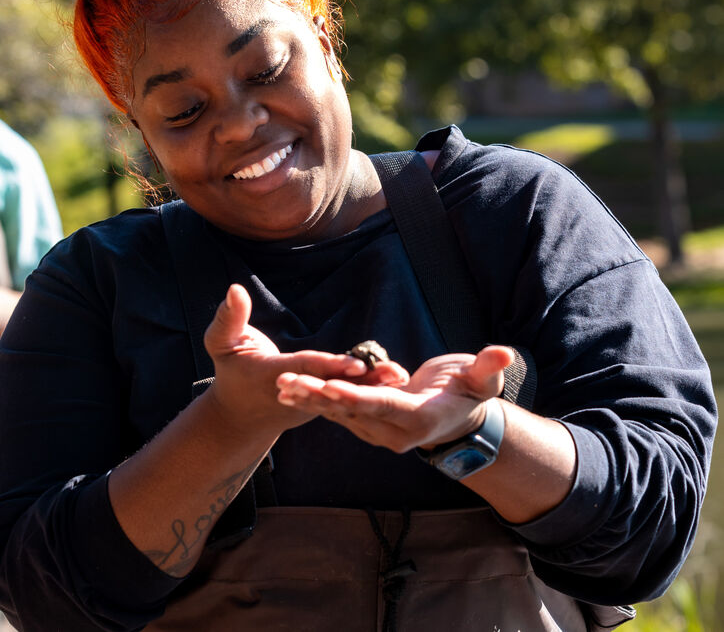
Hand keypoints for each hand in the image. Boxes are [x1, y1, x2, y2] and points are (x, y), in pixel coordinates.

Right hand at [203, 284, 408, 439]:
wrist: (240, 415)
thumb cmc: (230, 370)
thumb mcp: (220, 343)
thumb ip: (228, 317)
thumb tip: (235, 289)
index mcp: (274, 377)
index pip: (306, 369)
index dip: (330, 366)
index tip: (355, 364)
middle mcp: (300, 393)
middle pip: (334, 384)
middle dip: (364, 380)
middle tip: (393, 372)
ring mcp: (313, 401)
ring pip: (345, 392)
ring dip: (374, 385)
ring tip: (402, 375)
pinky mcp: (323, 401)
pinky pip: (347, 393)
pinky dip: (369, 387)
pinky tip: (394, 377)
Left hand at [276, 345, 514, 452]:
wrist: (461, 420)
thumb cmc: (471, 393)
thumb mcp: (482, 380)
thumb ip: (488, 367)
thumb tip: (503, 352)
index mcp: (417, 418)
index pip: (381, 406)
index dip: (355, 396)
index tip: (329, 386)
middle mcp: (394, 432)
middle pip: (351, 412)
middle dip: (319, 396)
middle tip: (288, 381)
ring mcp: (379, 432)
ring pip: (339, 415)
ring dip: (309, 400)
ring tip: (280, 385)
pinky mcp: (368, 425)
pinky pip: (338, 414)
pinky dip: (315, 403)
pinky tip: (290, 391)